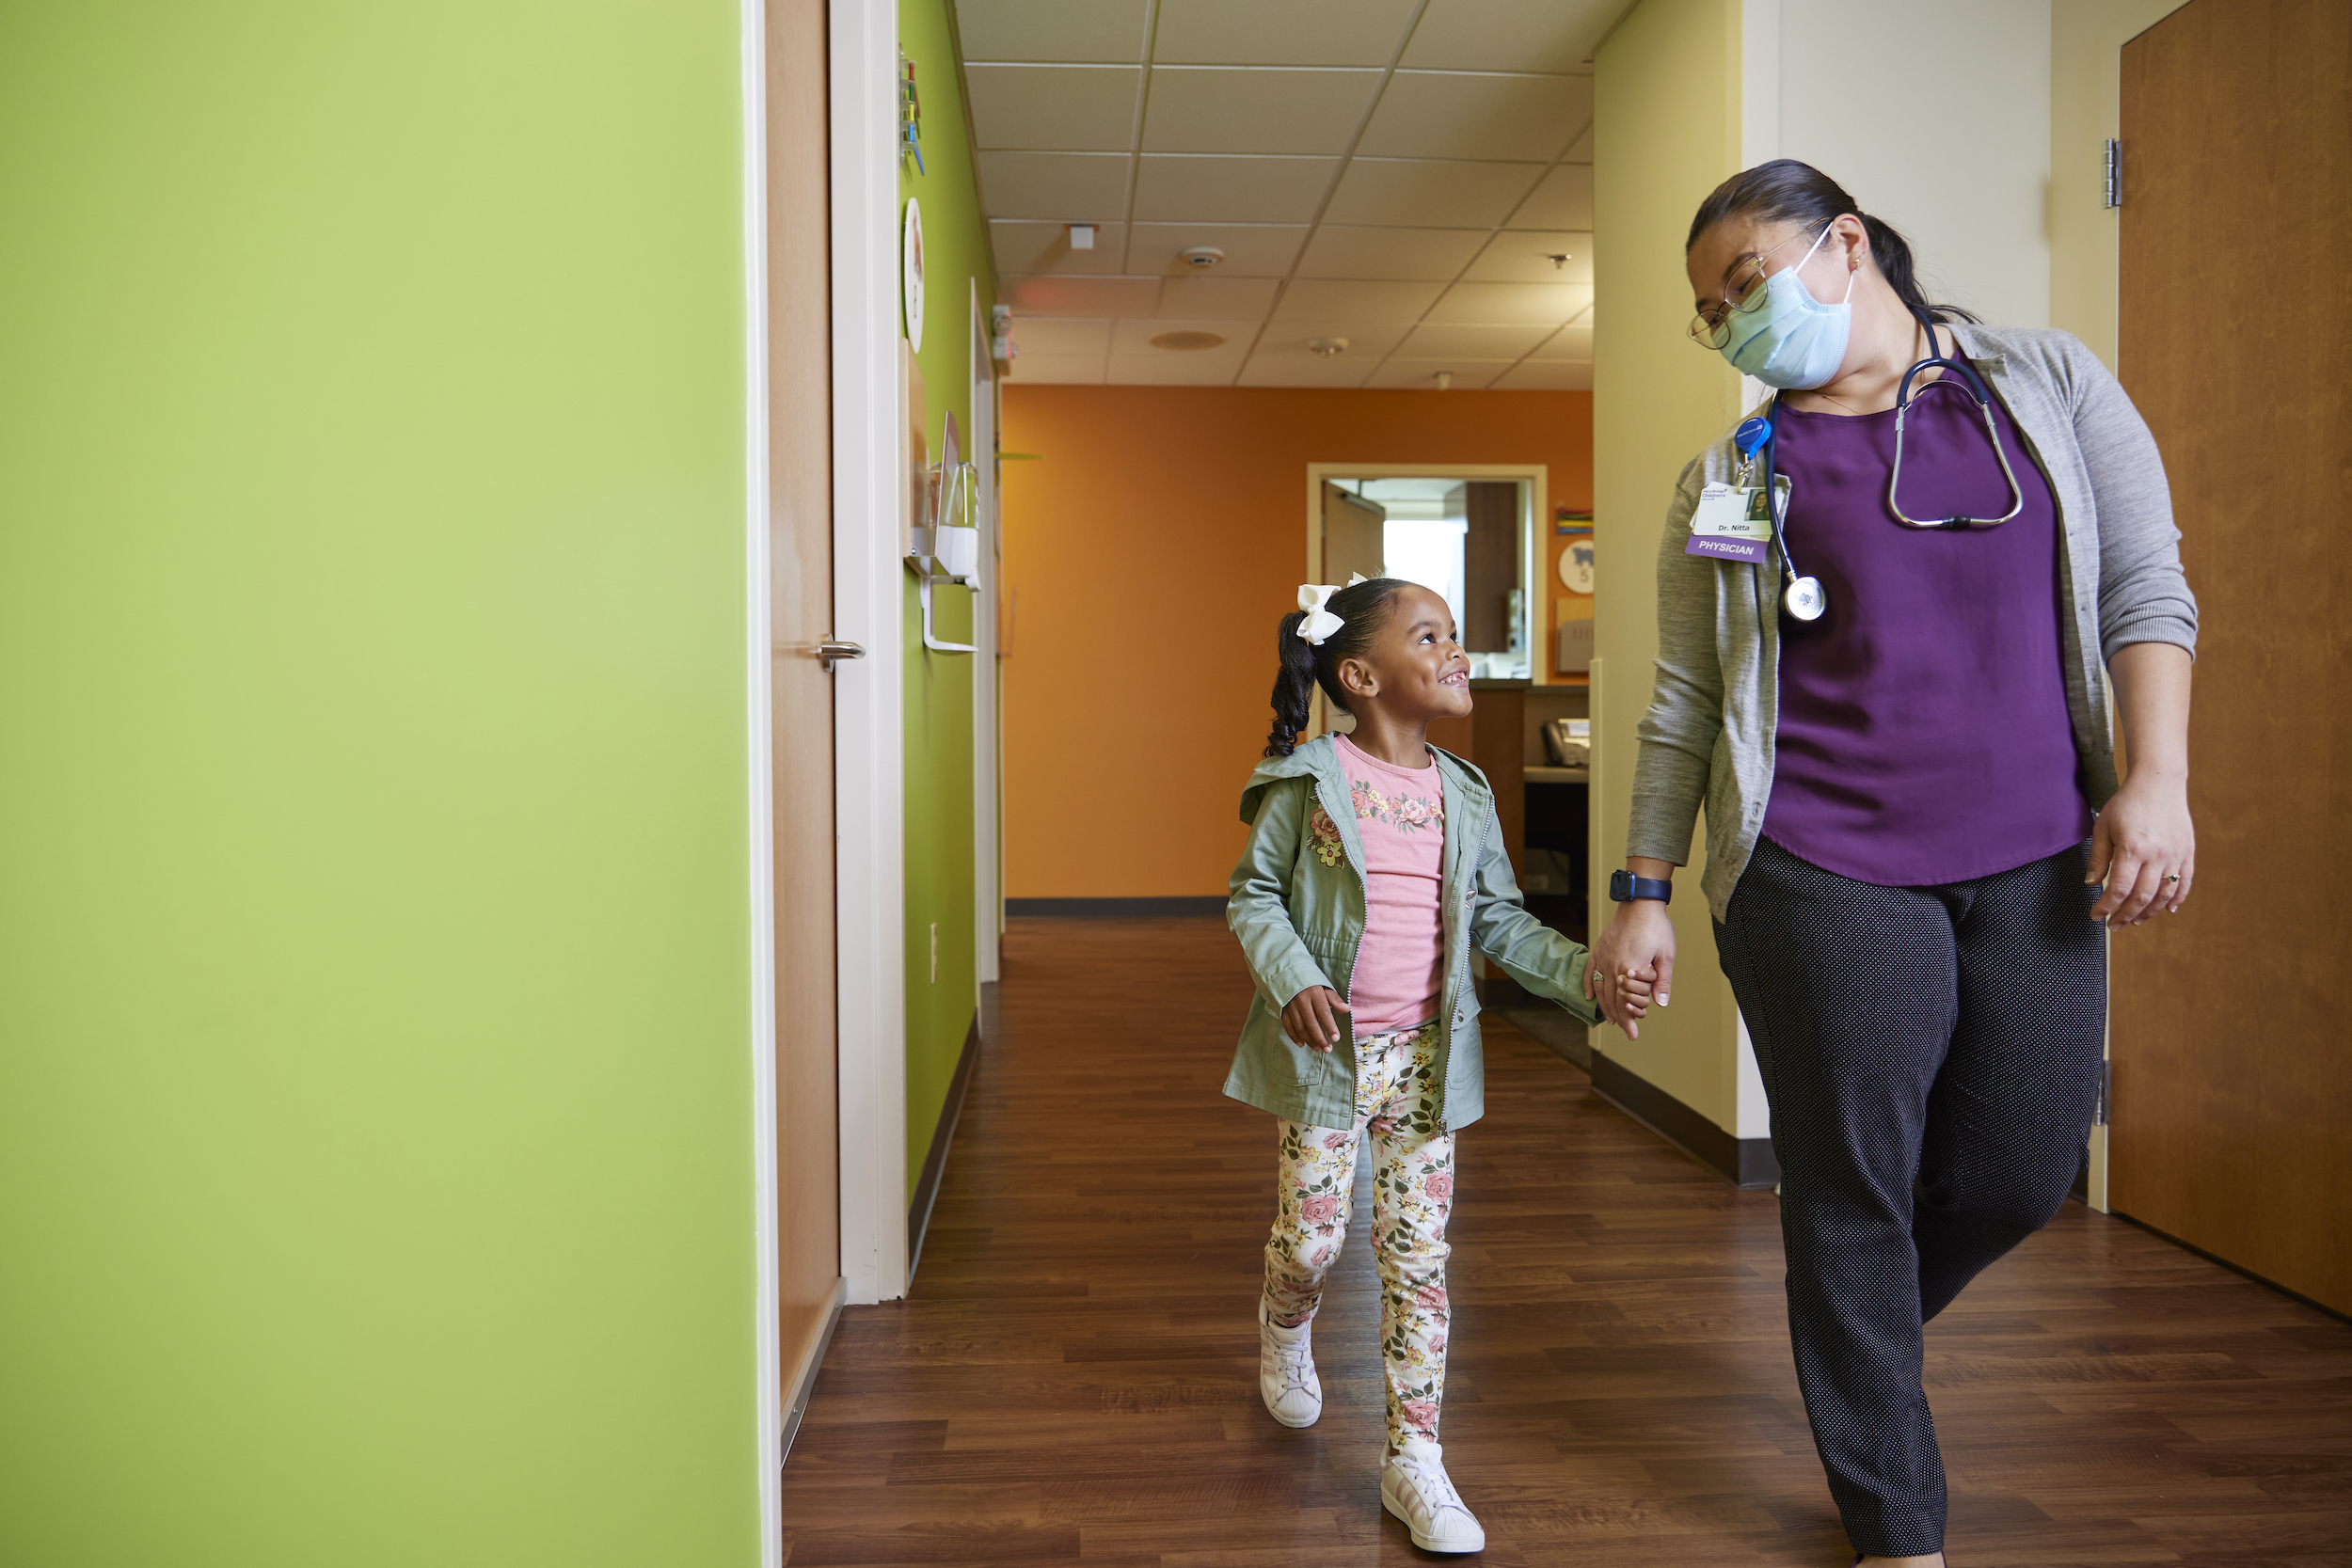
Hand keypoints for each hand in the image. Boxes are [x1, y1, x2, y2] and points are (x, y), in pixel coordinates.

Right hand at [1281, 986, 1349, 1051]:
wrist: (1287, 974)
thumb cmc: (1310, 983)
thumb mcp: (1324, 987)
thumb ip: (1334, 999)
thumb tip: (1346, 1009)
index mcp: (1314, 993)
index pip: (1324, 1013)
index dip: (1330, 1027)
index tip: (1336, 1038)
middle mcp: (1301, 1000)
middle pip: (1311, 1023)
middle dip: (1320, 1038)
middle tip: (1328, 1049)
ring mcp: (1290, 1005)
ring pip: (1300, 1027)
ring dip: (1309, 1040)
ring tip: (1318, 1048)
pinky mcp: (1282, 1009)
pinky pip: (1288, 1026)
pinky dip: (1294, 1037)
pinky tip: (1302, 1044)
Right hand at [1586, 899, 1675, 1038]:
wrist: (1640, 902)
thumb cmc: (1656, 927)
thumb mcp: (1666, 955)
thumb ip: (1662, 981)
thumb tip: (1661, 1003)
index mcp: (1629, 969)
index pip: (1626, 1002)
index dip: (1630, 1019)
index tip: (1633, 1033)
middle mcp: (1612, 966)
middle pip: (1612, 999)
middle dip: (1618, 1017)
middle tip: (1624, 1030)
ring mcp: (1603, 957)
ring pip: (1600, 988)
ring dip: (1604, 1006)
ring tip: (1610, 1019)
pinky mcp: (1599, 949)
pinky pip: (1590, 971)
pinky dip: (1589, 986)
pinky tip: (1590, 997)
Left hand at [2089, 772, 2194, 924]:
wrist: (2159, 784)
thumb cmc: (2127, 803)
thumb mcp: (2103, 827)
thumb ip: (2098, 858)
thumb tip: (2091, 884)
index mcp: (2132, 848)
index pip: (2118, 888)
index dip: (2106, 906)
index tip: (2096, 915)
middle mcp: (2156, 855)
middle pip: (2141, 897)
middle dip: (2125, 915)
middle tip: (2113, 925)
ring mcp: (2175, 855)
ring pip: (2164, 894)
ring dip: (2149, 912)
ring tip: (2135, 920)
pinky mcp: (2187, 852)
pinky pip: (2184, 882)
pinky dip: (2177, 899)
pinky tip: (2167, 910)